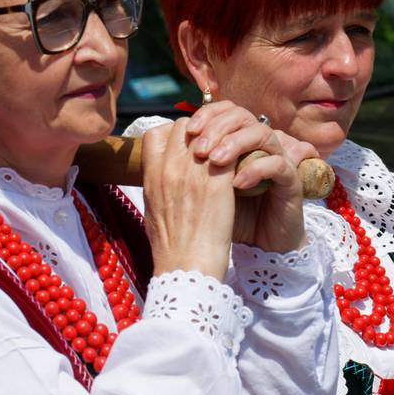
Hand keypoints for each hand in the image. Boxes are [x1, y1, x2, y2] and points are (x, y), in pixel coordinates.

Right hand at [140, 116, 235, 280]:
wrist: (186, 267)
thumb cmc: (169, 246)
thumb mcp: (151, 210)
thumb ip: (155, 186)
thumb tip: (157, 176)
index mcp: (151, 175)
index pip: (158, 132)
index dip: (174, 135)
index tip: (185, 147)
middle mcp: (170, 169)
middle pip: (186, 127)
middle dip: (200, 134)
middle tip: (211, 150)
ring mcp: (194, 174)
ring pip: (212, 135)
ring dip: (222, 142)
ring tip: (228, 158)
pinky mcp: (219, 184)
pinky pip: (231, 153)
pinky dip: (238, 156)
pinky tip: (242, 169)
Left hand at [184, 100, 312, 252]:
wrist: (254, 251)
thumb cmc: (221, 221)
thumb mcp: (197, 190)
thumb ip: (184, 164)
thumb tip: (158, 140)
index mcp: (235, 142)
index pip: (224, 111)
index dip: (206, 114)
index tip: (188, 130)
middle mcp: (256, 147)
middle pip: (242, 115)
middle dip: (217, 127)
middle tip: (199, 150)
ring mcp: (276, 160)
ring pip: (262, 133)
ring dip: (235, 144)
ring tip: (215, 162)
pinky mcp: (290, 181)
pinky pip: (278, 164)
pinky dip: (256, 169)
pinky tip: (236, 184)